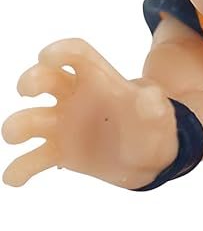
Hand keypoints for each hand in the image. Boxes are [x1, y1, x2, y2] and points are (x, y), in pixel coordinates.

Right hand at [2, 38, 176, 187]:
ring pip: (31, 120)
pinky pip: (34, 158)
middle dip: (32, 80)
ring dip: (17, 126)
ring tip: (15, 136)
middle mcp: (73, 96)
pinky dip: (20, 168)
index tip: (47, 57)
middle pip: (46, 79)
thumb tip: (150, 97)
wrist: (148, 156)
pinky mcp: (58, 151)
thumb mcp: (160, 114)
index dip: (60, 51)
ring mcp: (62, 124)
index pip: (76, 54)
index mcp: (98, 78)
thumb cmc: (153, 125)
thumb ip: (153, 105)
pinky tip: (13, 178)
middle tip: (26, 90)